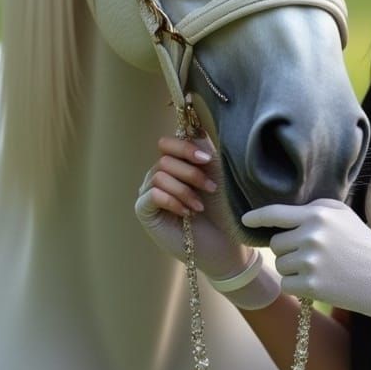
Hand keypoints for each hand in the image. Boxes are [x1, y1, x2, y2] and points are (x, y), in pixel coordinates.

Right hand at [135, 135, 250, 280]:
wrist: (225, 244)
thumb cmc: (223, 209)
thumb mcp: (216, 173)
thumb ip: (203, 149)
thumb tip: (195, 125)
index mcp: (176, 164)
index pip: (167, 143)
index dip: (184, 147)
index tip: (206, 159)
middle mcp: (159, 175)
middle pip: (164, 158)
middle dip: (190, 172)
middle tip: (211, 188)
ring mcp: (150, 193)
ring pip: (159, 175)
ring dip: (184, 190)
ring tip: (199, 206)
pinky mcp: (145, 212)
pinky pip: (151, 195)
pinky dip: (172, 201)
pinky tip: (187, 213)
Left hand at [241, 198, 370, 319]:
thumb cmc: (364, 245)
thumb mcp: (344, 216)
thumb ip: (316, 209)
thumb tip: (284, 214)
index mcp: (319, 214)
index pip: (277, 213)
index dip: (257, 217)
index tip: (245, 220)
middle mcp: (312, 235)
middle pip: (276, 243)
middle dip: (288, 250)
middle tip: (314, 255)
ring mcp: (311, 261)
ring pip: (281, 265)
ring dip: (294, 269)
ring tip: (321, 269)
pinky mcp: (312, 285)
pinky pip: (287, 284)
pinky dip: (299, 286)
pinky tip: (321, 283)